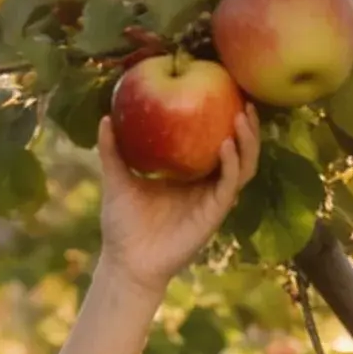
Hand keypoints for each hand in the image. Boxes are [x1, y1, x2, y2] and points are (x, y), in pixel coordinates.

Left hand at [95, 99, 259, 296]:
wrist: (125, 263)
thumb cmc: (121, 226)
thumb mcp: (117, 180)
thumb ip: (112, 151)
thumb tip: (105, 117)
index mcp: (189, 174)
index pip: (216, 141)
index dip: (225, 118)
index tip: (228, 90)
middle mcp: (206, 185)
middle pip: (238, 150)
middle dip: (246, 125)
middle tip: (243, 97)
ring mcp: (212, 200)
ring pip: (243, 166)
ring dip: (247, 141)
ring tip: (242, 115)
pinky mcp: (212, 215)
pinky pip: (229, 185)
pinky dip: (231, 164)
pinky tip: (225, 145)